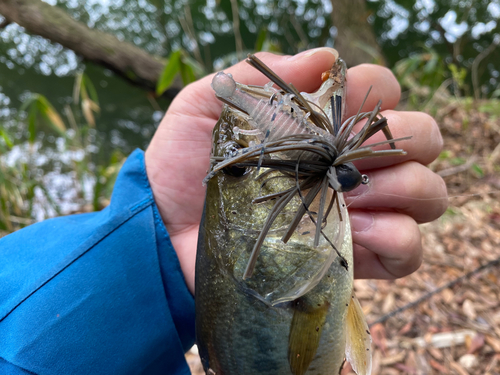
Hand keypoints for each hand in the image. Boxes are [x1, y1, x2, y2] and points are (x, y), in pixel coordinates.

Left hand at [145, 48, 447, 292]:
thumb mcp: (207, 106)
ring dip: (406, 189)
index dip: (376, 92)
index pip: (382, 92)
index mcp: (322, 125)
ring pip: (426, 193)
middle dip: (406, 141)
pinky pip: (408, 251)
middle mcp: (348, 164)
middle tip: (354, 158)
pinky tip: (358, 232)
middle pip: (422, 139)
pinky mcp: (351, 256)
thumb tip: (323, 58)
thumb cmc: (184, 166)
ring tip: (353, 198)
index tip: (341, 109)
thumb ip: (260, 75)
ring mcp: (356, 211)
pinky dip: (398, 239)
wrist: (168, 232)